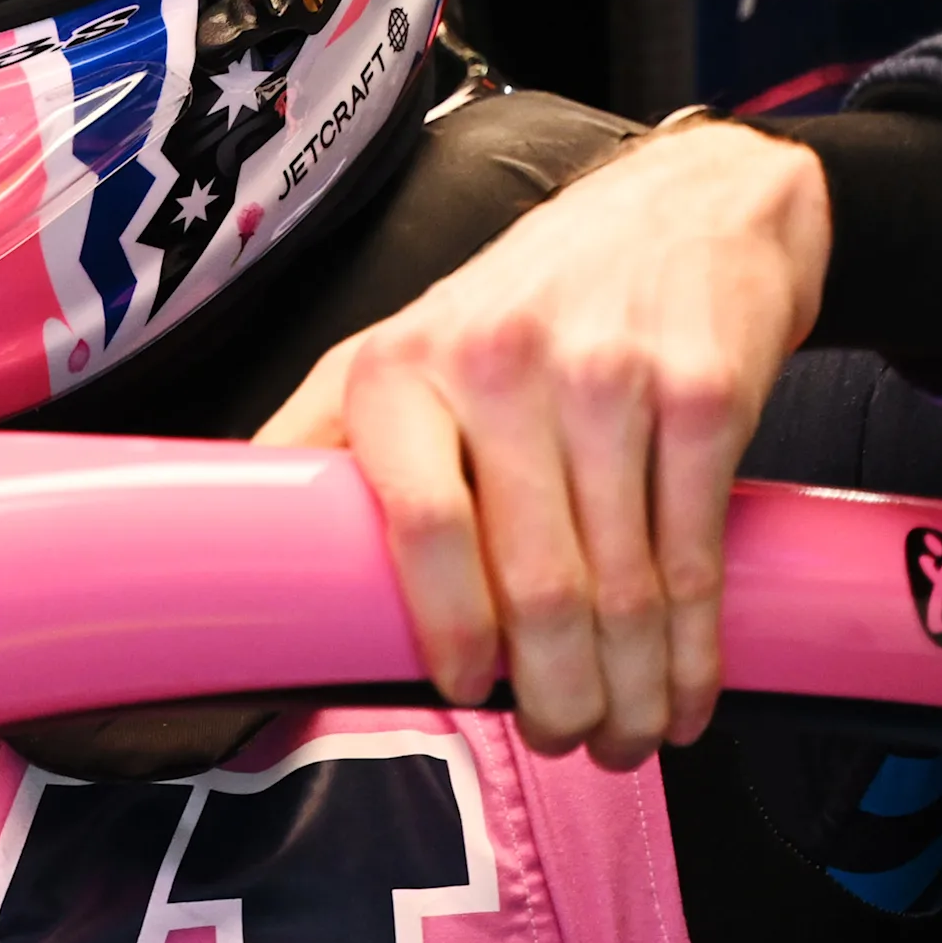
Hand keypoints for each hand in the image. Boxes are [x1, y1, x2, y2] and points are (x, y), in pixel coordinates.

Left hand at [255, 122, 826, 766]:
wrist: (686, 204)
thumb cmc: (529, 300)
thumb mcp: (403, 341)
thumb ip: (326, 438)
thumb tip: (240, 560)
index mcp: (403, 364)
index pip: (418, 522)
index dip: (444, 628)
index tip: (464, 690)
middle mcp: (500, 363)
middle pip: (531, 578)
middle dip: (551, 690)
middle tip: (559, 738)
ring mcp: (609, 377)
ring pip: (620, 584)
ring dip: (628, 687)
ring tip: (625, 735)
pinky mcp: (701, 393)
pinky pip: (693, 554)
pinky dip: (696, 646)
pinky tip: (689, 690)